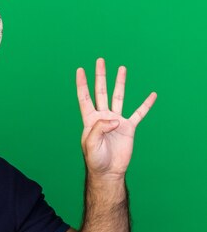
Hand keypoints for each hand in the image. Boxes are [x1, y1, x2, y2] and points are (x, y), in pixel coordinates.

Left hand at [76, 58, 155, 178]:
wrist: (108, 171)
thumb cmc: (96, 159)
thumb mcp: (91, 143)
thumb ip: (99, 128)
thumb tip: (114, 119)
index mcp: (90, 119)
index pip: (85, 97)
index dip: (82, 84)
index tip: (80, 70)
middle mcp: (102, 116)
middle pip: (101, 91)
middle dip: (100, 76)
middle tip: (100, 60)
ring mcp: (116, 120)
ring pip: (118, 97)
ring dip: (120, 83)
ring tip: (122, 68)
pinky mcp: (128, 127)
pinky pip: (139, 113)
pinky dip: (146, 104)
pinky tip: (152, 95)